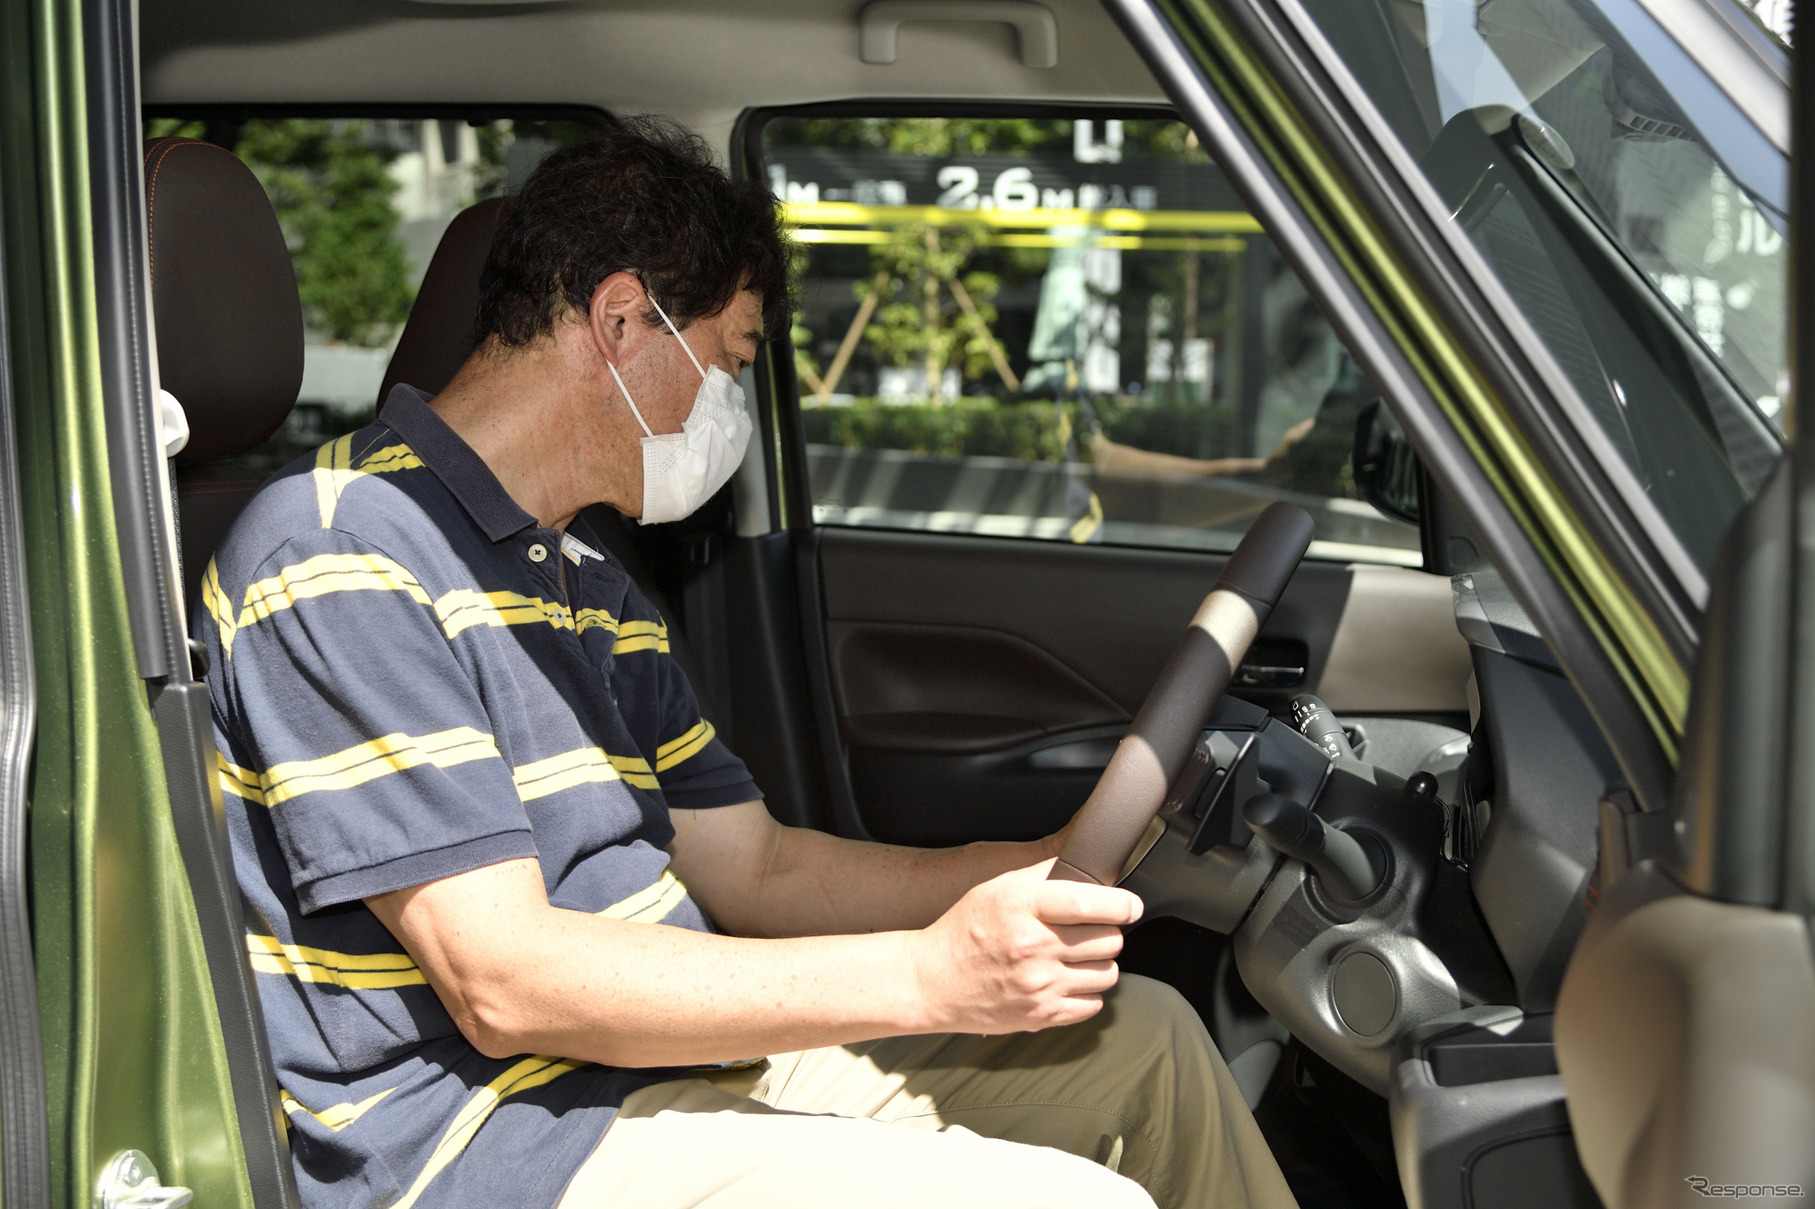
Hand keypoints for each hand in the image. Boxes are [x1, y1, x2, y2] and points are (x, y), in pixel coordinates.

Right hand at [907, 860, 1141, 1034]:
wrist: (933, 981)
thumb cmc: (965, 930)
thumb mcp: (997, 889)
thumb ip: (1043, 876)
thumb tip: (1087, 868)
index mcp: (1022, 908)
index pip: (1089, 904)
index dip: (1122, 904)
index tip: (1131, 906)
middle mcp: (1033, 948)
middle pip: (1108, 940)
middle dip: (1107, 932)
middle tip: (1090, 930)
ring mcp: (1040, 986)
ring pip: (1108, 973)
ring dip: (1100, 963)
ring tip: (1077, 956)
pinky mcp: (1042, 1016)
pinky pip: (1093, 1004)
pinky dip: (1088, 992)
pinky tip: (1067, 980)